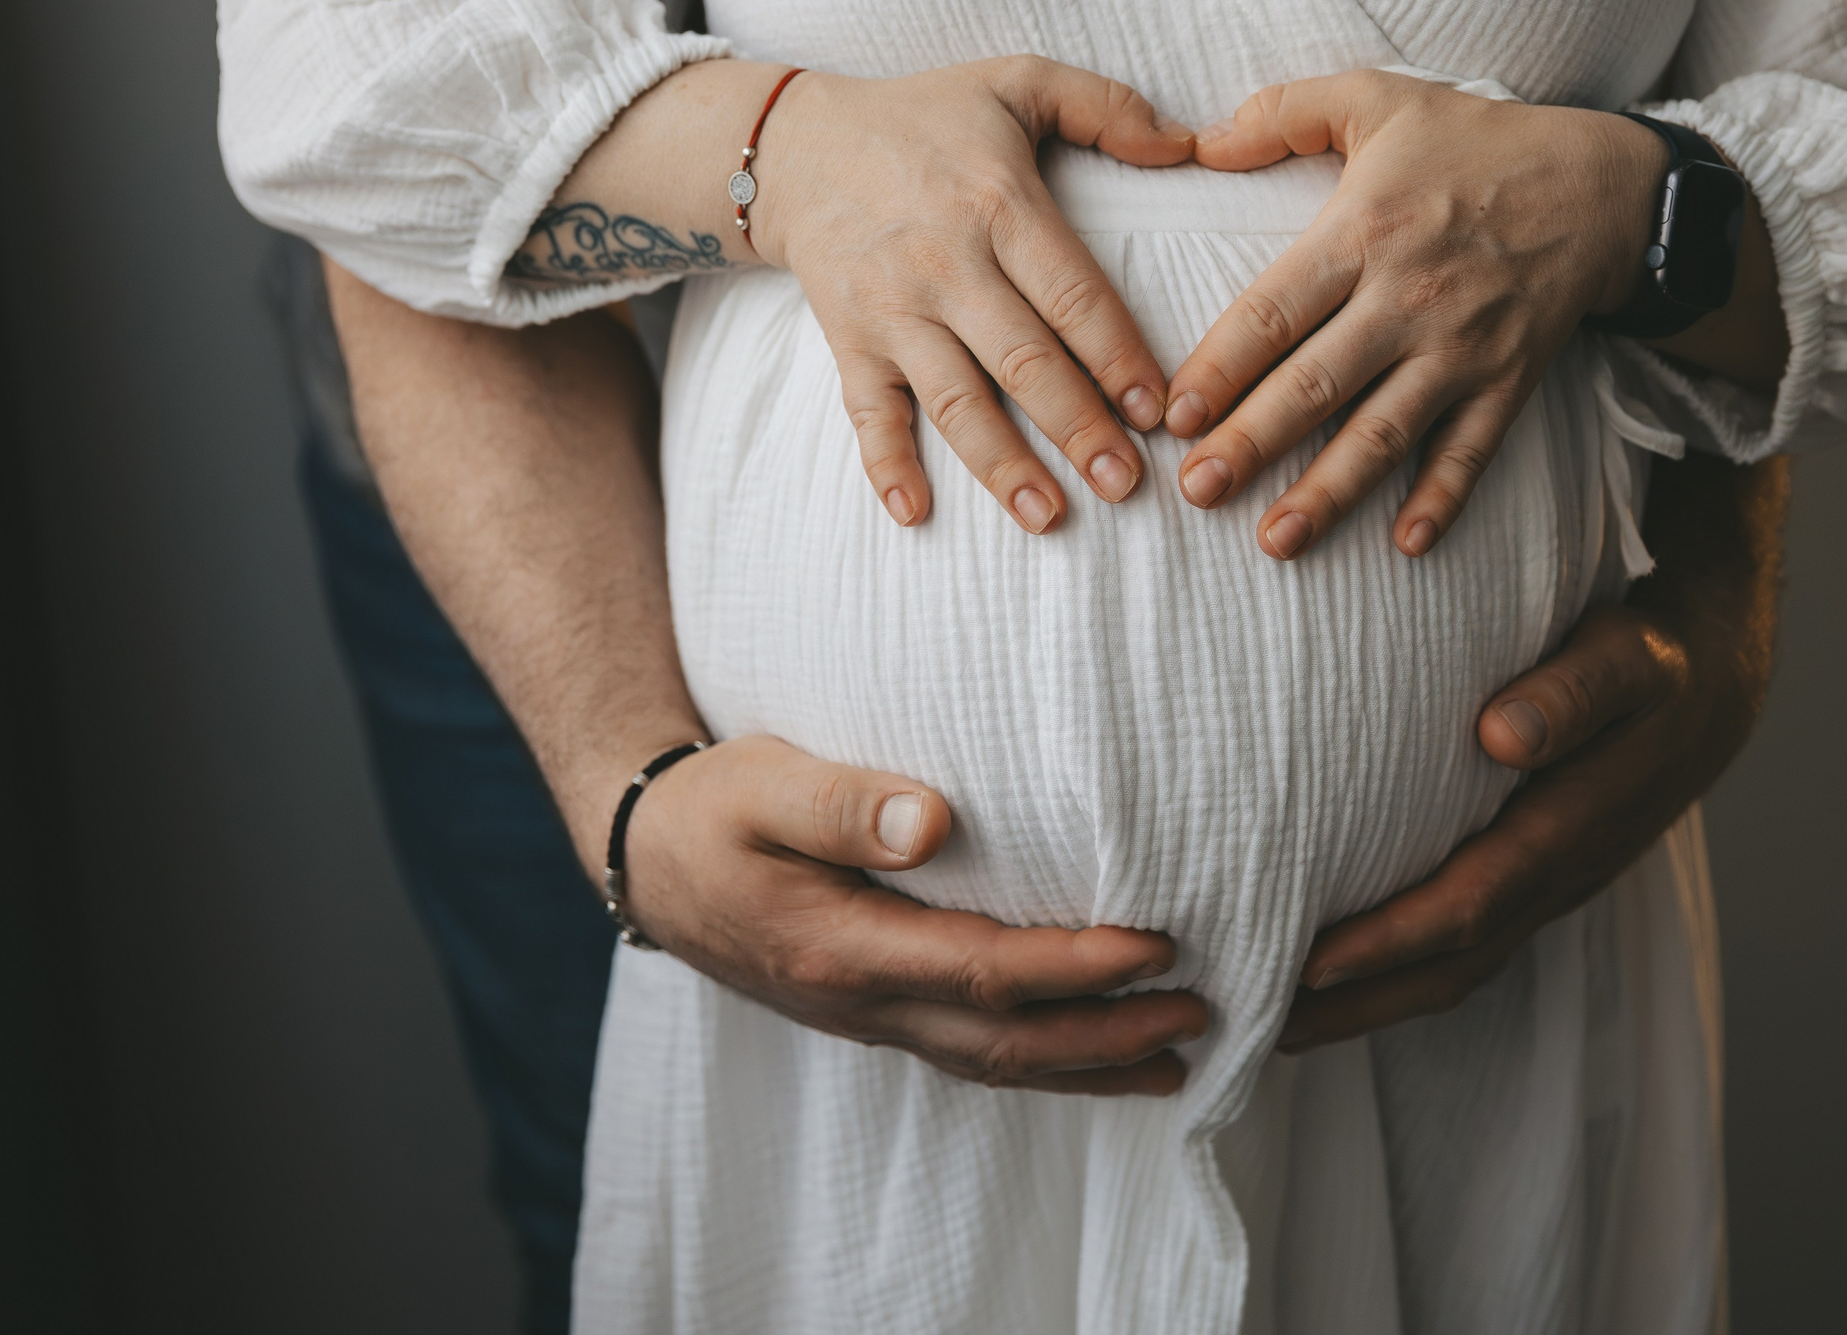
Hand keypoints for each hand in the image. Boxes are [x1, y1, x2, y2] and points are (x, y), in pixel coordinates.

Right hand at [614, 734, 1210, 1094]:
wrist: (645, 856)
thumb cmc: (711, 806)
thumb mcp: (760, 780)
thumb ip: (844, 802)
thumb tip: (935, 819)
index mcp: (836, 946)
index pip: (981, 972)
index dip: (1074, 968)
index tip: (1156, 945)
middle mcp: (858, 1000)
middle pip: (1002, 1042)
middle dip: (1107, 1037)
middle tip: (1202, 1013)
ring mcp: (864, 1015)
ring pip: (991, 1063)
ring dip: (1086, 1066)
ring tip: (1177, 1057)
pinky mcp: (870, 1009)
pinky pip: (968, 1051)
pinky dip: (1040, 1062)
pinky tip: (1088, 1055)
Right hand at [751, 58, 1199, 534]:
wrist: (797, 146)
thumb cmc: (925, 116)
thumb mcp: (1015, 81)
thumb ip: (1107, 106)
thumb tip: (1191, 146)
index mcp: (997, 203)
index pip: (1069, 292)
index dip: (1116, 354)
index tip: (1157, 409)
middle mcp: (944, 263)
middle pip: (1021, 360)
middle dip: (1077, 427)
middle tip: (1126, 483)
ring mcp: (892, 309)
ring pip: (954, 398)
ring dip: (1001, 463)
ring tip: (1049, 515)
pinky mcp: (848, 340)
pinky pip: (867, 411)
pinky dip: (886, 464)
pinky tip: (916, 513)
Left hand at [1168, 70, 1664, 558]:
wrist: (1599, 183)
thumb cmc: (1473, 140)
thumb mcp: (1376, 99)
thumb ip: (1281, 111)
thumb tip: (1198, 142)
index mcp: (1364, 232)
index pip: (1275, 312)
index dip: (1221, 367)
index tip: (1172, 417)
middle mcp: (1409, 298)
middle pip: (1316, 384)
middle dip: (1252, 444)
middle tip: (1197, 490)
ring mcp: (1463, 347)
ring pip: (1384, 432)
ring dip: (1328, 492)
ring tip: (1275, 540)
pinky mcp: (1510, 379)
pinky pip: (1472, 449)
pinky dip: (1443, 498)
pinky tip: (1406, 544)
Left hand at [1277, 452, 1788, 1050]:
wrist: (1705, 695)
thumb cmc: (1650, 667)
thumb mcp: (1628, 658)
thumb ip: (1572, 692)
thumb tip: (1501, 734)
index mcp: (1572, 830)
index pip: (1470, 904)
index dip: (1390, 941)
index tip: (1307, 963)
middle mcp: (1556, 881)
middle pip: (1450, 967)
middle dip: (1356, 1003)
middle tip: (1256, 1018)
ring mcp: (1545, 894)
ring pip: (1452, 972)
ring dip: (1366, 1005)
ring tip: (1271, 1019)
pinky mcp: (1530, 886)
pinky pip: (1459, 950)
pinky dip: (1394, 975)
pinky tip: (1331, 977)